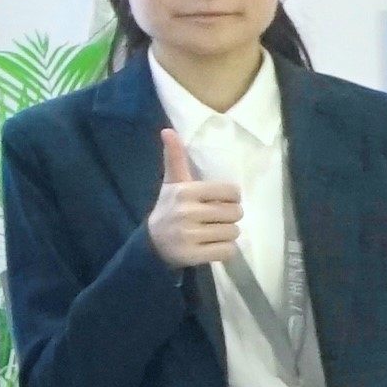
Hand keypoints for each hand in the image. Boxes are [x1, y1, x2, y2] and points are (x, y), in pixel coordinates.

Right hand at [146, 126, 240, 269]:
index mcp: (185, 191)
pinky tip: (209, 247)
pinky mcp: (193, 255)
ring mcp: (189, 235)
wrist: (151, 244)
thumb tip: (168, 130)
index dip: (229, 198)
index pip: (232, 192)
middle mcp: (186, 212)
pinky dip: (223, 251)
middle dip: (228, 217)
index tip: (215, 202)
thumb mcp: (172, 184)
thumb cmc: (169, 209)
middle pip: (235, 213)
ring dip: (226, 235)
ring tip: (210, 233)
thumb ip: (175, 159)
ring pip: (233, 233)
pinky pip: (228, 251)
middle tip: (213, 220)